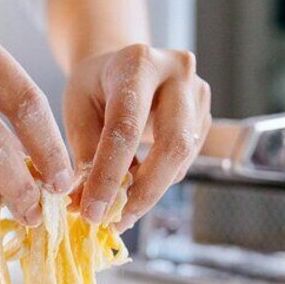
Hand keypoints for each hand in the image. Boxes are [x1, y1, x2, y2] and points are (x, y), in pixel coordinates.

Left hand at [63, 44, 210, 230]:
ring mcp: (199, 95)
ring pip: (181, 159)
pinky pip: (184, 162)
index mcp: (138, 62)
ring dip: (149, 192)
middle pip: (172, 144)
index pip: (127, 126)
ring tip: (118, 210)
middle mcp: (178, 73)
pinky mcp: (206, 117)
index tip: (94, 211)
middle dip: (144, 192)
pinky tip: (135, 189)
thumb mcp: (78, 108)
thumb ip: (84, 152)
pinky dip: (158, 182)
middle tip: (116, 221)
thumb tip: (87, 203)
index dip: (110, 174)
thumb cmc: (97, 86)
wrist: (127, 64)